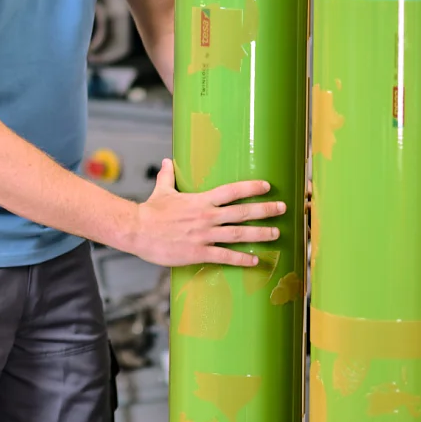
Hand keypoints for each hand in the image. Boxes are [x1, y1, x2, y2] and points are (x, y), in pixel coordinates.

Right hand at [120, 159, 285, 267]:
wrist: (137, 230)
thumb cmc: (150, 211)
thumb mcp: (162, 191)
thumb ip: (167, 176)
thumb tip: (165, 161)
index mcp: (200, 200)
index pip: (232, 191)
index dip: (251, 188)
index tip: (267, 187)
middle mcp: (207, 216)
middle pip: (242, 212)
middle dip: (265, 210)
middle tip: (283, 209)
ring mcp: (204, 235)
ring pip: (239, 234)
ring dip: (260, 234)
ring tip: (276, 233)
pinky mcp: (198, 252)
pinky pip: (225, 256)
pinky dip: (242, 258)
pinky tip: (255, 260)